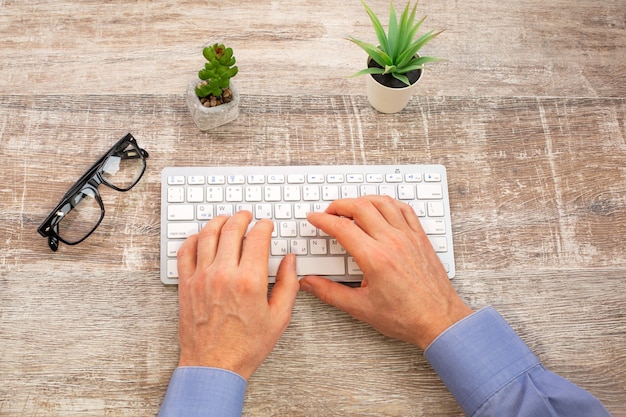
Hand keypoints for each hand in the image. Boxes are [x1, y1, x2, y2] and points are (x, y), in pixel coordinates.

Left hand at [176, 211, 299, 379]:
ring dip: (218, 222)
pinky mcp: (186, 285)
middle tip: (247, 216)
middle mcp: (223, 274)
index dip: (264, 226)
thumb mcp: (279, 318)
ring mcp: (202, 278)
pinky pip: (185, 252)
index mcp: (249, 281)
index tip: (267, 225)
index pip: (257, 238)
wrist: (214, 366)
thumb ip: (288, 285)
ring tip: (226, 220)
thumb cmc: (246, 346)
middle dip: (242, 217)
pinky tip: (201, 238)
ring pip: (207, 235)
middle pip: (231, 229)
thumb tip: (290, 261)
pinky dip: (193, 239)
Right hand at [300, 196, 471, 349]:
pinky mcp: (421, 238)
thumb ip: (330, 293)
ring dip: (362, 200)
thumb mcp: (361, 308)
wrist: (439, 320)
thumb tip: (309, 283)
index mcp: (375, 258)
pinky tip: (380, 209)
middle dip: (339, 205)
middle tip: (328, 213)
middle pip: (360, 207)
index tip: (314, 218)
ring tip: (351, 208)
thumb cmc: (406, 317)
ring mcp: (409, 237)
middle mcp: (392, 241)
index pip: (342, 227)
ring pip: (382, 202)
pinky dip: (388, 204)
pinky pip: (404, 209)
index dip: (322, 219)